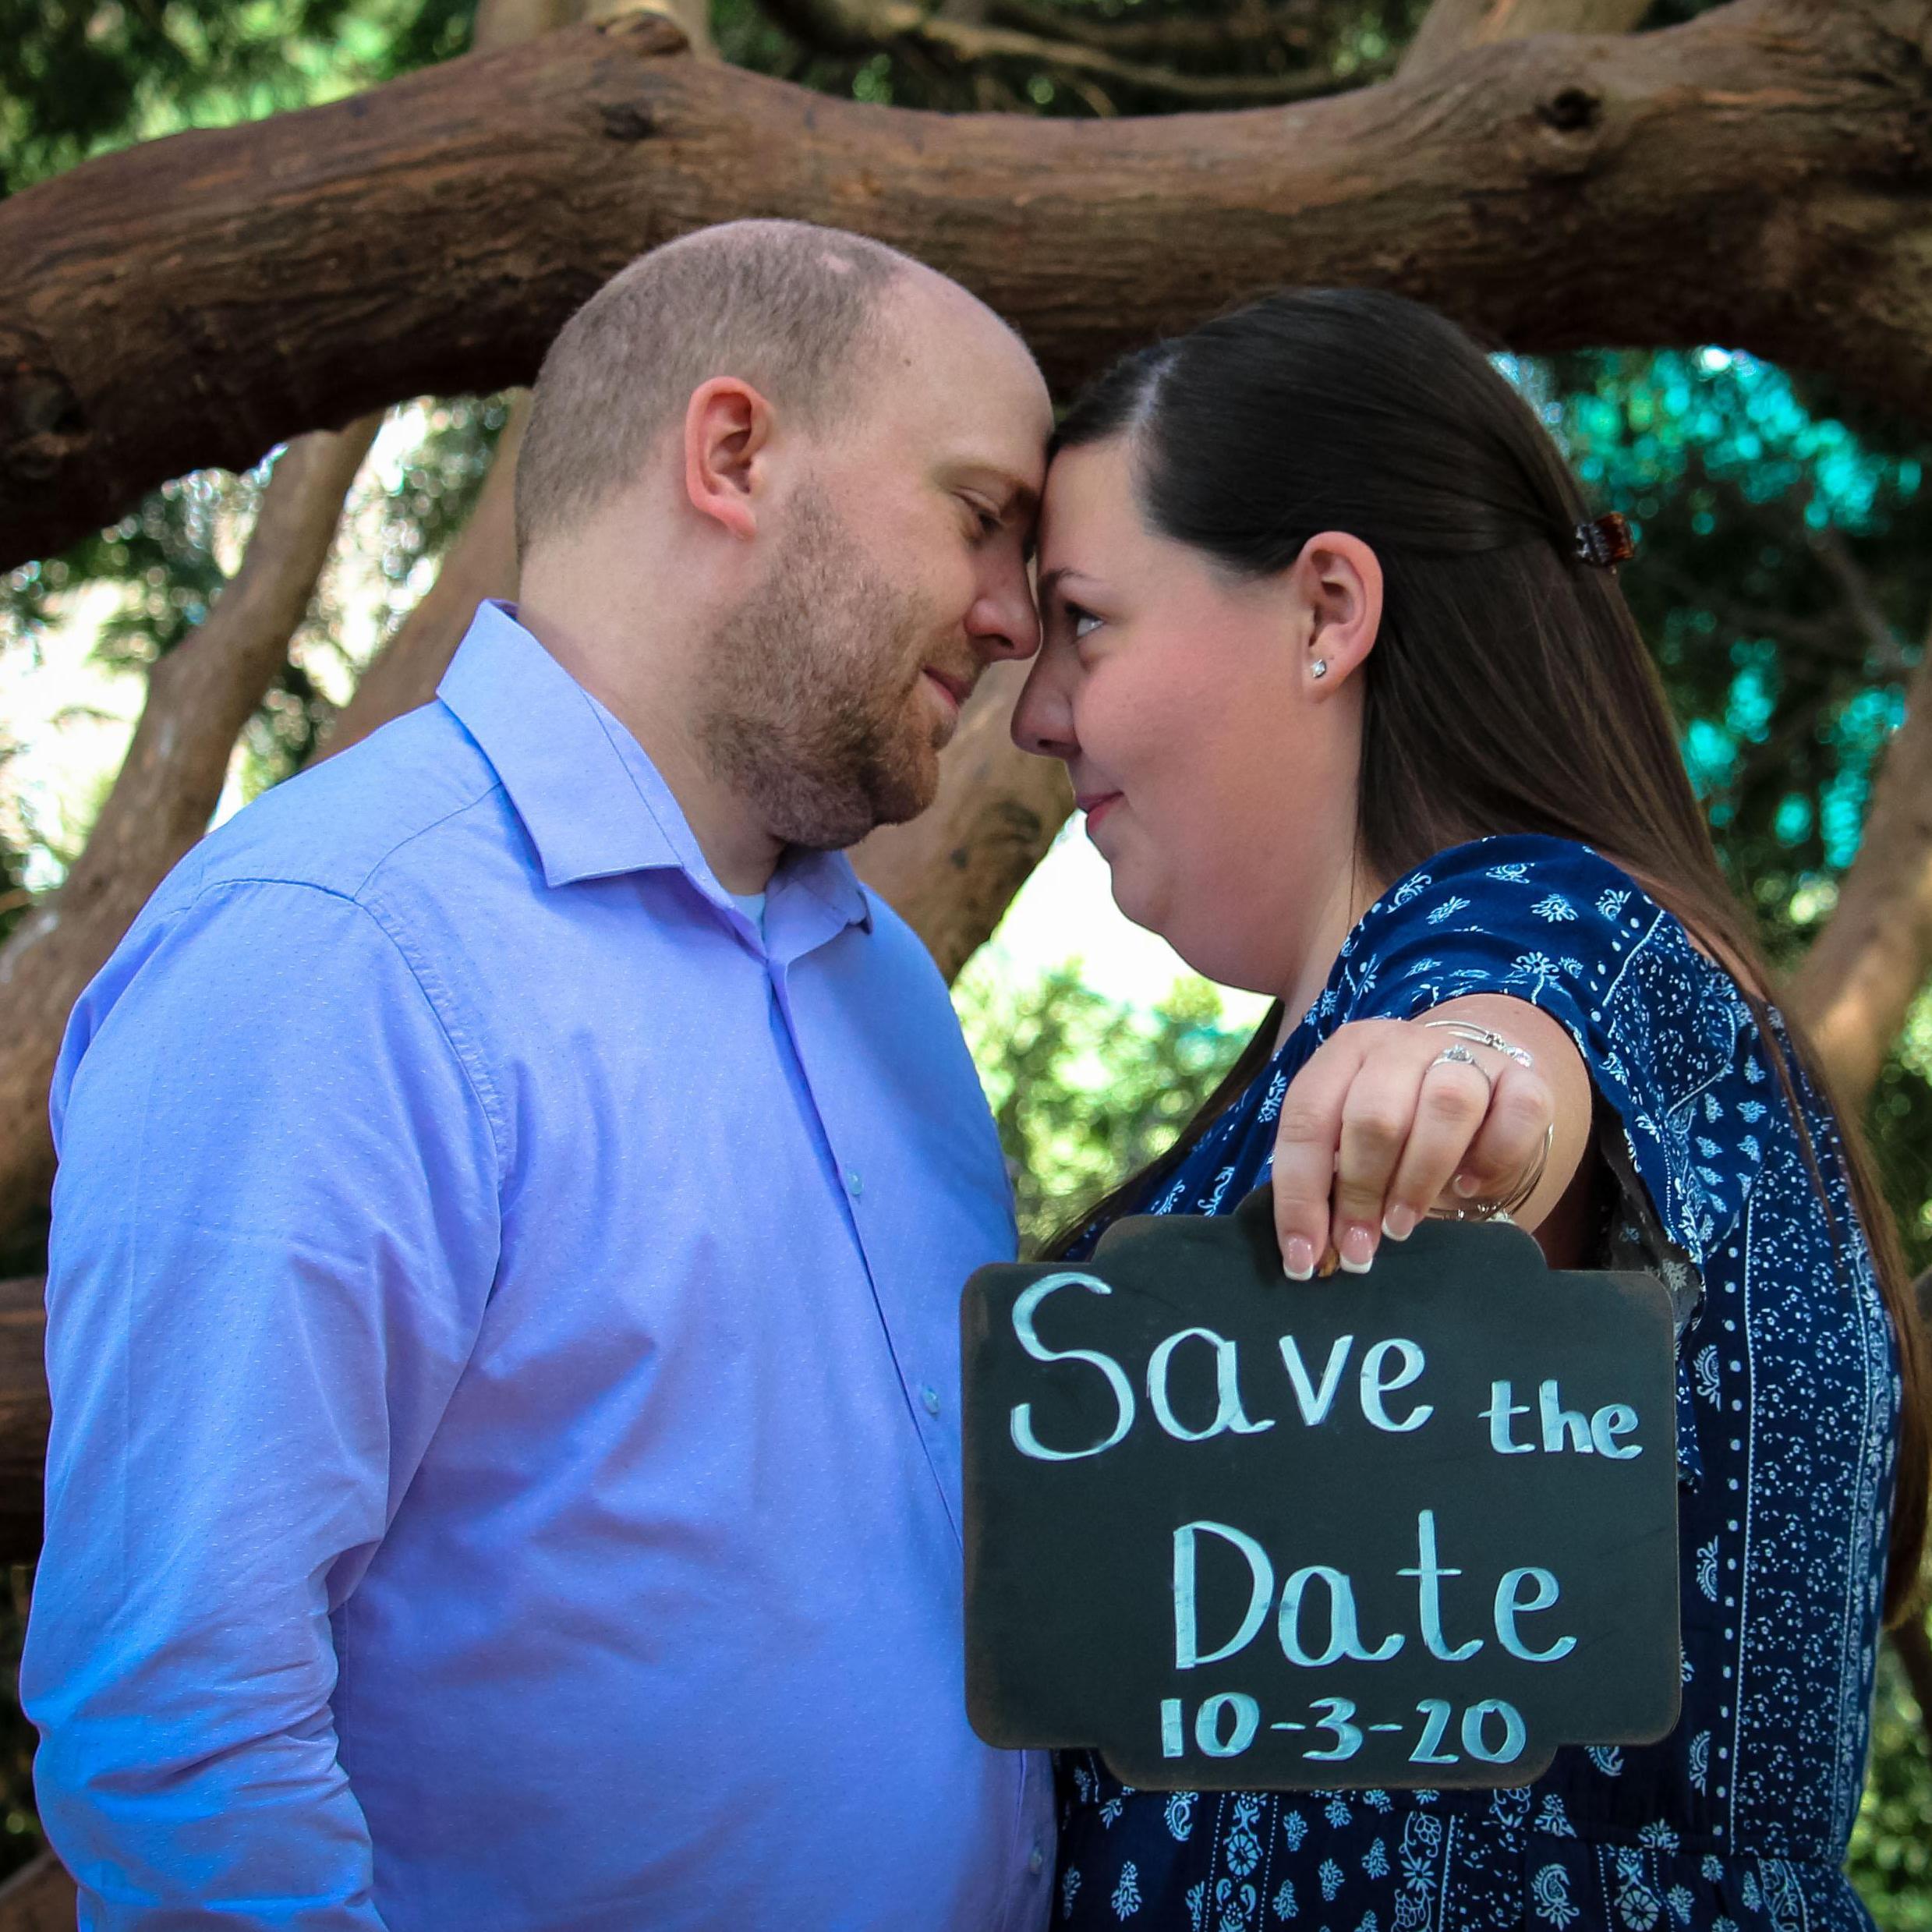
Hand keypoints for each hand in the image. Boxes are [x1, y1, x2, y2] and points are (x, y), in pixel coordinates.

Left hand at [1270, 1013, 1559, 1279]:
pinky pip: (1518, 1113)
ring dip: (1418, 1179)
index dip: (1300, 1192)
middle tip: (1359, 1245)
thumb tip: (1308, 1250)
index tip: (1302, 1256)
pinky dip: (1493, 1158)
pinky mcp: (1522, 1078)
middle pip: (1375, 1114)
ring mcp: (1466, 1054)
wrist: (1471, 1082)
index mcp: (1346, 1051)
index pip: (1308, 1116)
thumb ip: (1328, 1180)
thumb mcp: (1350, 1140)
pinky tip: (1469, 1185)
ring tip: (1401, 1224)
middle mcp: (1402, 1044)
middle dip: (1360, 1191)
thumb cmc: (1397, 1126)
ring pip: (1447, 1104)